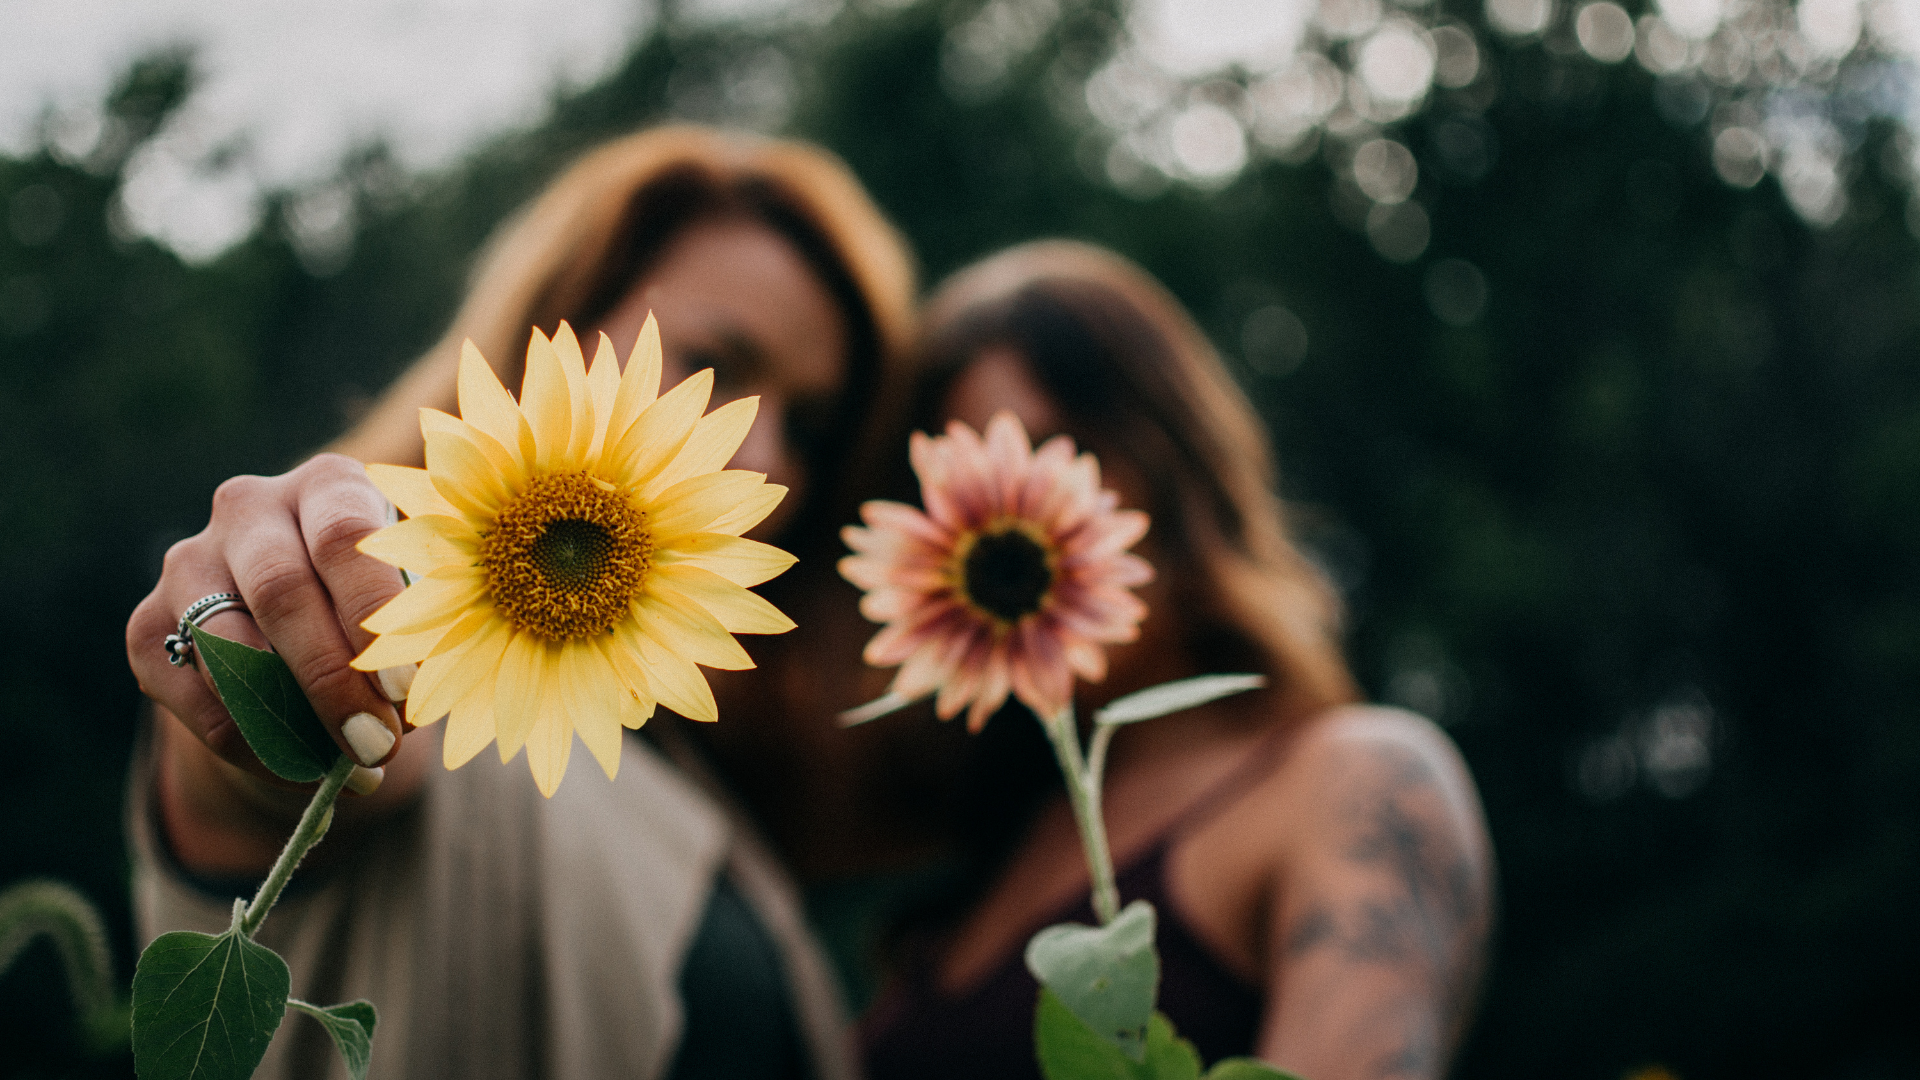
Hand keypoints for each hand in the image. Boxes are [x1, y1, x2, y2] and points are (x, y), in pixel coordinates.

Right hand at [128, 454, 407, 784]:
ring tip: (350, 766)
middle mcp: (250, 509)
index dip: (374, 615)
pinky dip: (252, 745)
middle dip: (331, 679)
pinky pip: (195, 694)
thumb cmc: (383, 602)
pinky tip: (304, 771)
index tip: (405, 689)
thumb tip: (405, 706)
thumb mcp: (413, 599)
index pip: (344, 537)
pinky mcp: (146, 624)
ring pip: (227, 644)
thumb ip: (413, 633)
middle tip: (377, 743)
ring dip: (290, 719)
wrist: (306, 621)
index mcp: (328, 485)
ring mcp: (188, 562)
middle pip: (281, 591)